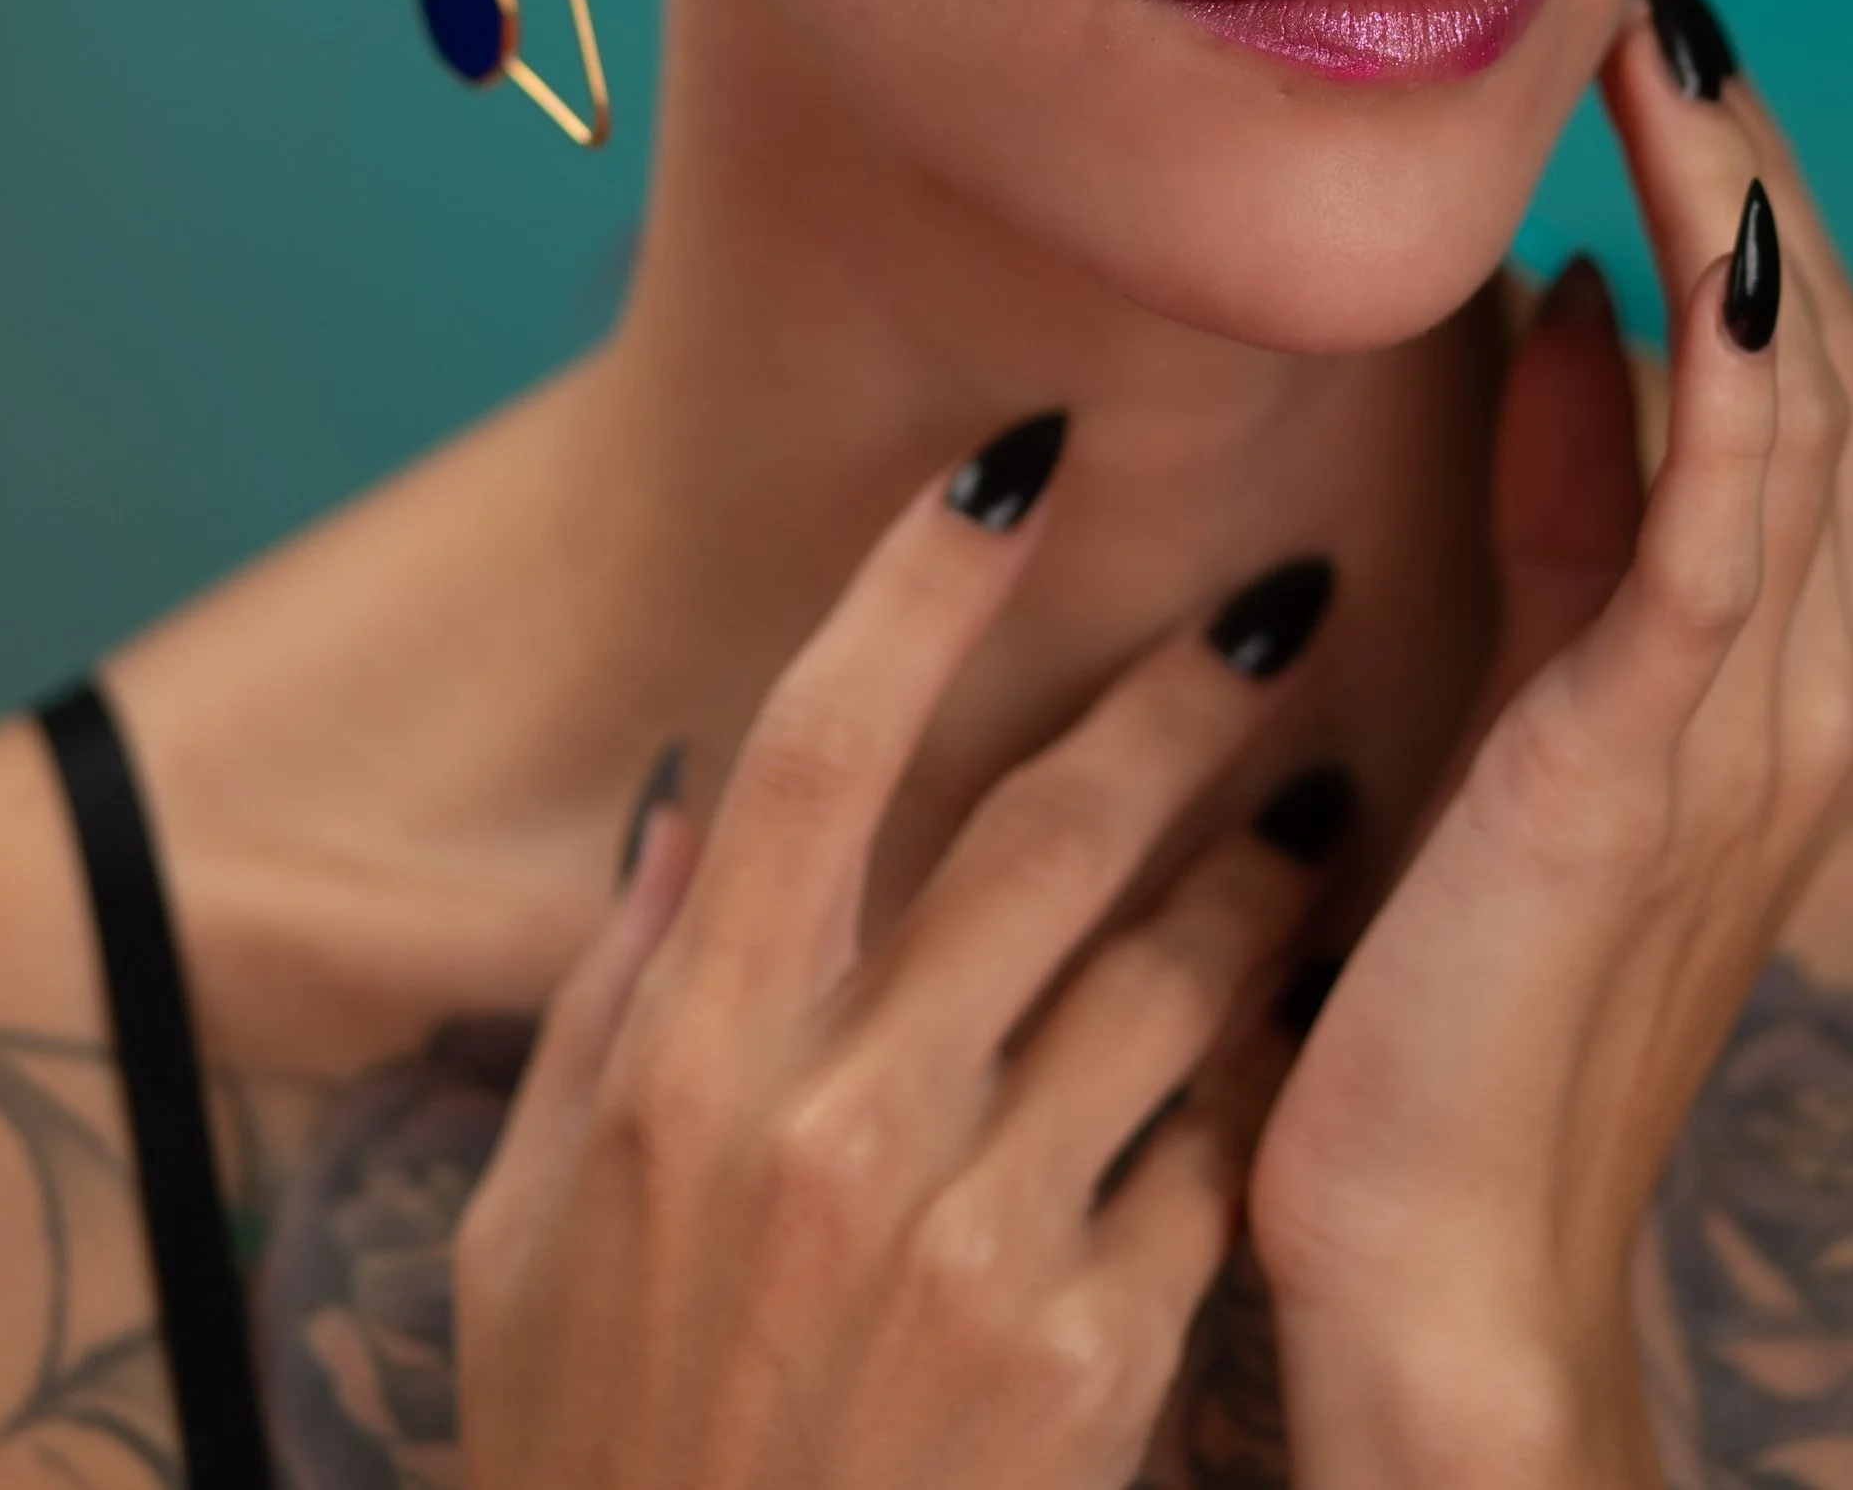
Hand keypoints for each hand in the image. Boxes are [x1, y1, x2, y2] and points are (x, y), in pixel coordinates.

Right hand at [455, 428, 1341, 1487]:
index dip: (921, 583)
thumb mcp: (530, 1232)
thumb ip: (607, 1004)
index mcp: (688, 1069)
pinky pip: (1208, 1149)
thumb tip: (692, 807)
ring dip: (1258, 860)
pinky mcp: (1093, 1363)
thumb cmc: (597, 1455)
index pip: (816, 751)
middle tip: (1275, 600)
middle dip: (1178, 693)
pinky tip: (1301, 998)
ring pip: (1166, 973)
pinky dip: (1256, 1065)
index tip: (1019, 462)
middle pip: (1039, 831)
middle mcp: (833, 1130)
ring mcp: (975, 1246)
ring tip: (1322, 785)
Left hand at [1247, 22, 1852, 1487]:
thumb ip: (1568, 499)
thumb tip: (1576, 300)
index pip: (1785, 360)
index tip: (1660, 33)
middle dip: (1745, 154)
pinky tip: (1688, 223)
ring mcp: (1750, 717)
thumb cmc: (1454, 963)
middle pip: (1813, 345)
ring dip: (1734, 203)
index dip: (1734, 187)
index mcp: (1765, 649)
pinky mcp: (1655, 755)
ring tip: (1671, 41)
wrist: (1433, 1245)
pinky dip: (1720, 354)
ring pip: (1787, 395)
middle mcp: (1802, 668)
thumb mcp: (1526, 678)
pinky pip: (1720, 515)